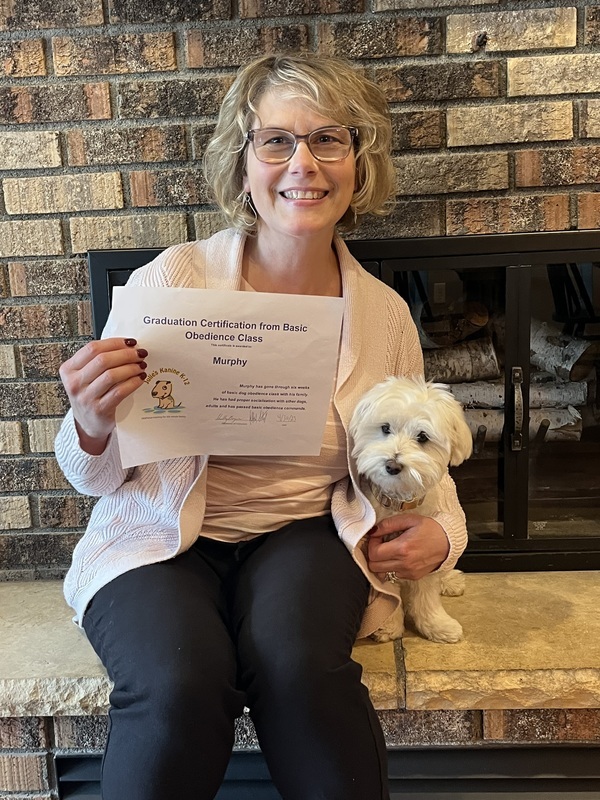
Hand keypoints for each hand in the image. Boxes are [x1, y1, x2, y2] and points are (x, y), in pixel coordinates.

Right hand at [59, 338, 146, 453]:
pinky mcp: (99, 410)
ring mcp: (85, 397)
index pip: (92, 348)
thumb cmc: (91, 395)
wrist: (88, 424)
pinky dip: (133, 382)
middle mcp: (74, 383)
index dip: (114, 343)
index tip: (131, 342)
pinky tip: (140, 379)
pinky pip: (119, 391)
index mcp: (68, 369)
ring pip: (111, 375)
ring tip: (141, 366)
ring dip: (131, 368)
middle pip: (103, 360)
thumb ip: (99, 361)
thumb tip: (127, 345)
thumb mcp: (86, 376)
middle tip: (140, 353)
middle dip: (126, 354)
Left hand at [367, 514, 449, 580]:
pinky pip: (394, 574)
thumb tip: (373, 530)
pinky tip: (400, 557)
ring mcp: (409, 572)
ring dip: (382, 562)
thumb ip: (388, 524)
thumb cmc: (431, 529)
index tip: (377, 537)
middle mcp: (404, 564)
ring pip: (382, 572)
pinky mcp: (413, 577)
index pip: (373, 553)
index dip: (371, 544)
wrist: (449, 542)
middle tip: (381, 544)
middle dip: (373, 554)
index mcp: (402, 548)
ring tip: (390, 550)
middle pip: (374, 566)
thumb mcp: (409, 519)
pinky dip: (392, 567)